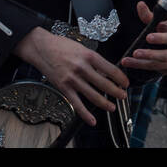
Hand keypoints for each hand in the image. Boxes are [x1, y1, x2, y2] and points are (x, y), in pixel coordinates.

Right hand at [14, 27, 128, 127]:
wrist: (41, 47)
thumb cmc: (61, 46)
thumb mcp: (81, 48)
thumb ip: (93, 60)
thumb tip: (106, 71)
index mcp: (88, 55)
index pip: (110, 69)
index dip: (120, 78)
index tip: (125, 83)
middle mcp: (81, 68)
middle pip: (104, 84)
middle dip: (116, 92)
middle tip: (122, 96)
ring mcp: (72, 79)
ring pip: (93, 95)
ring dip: (105, 103)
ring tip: (112, 107)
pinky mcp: (64, 87)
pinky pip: (77, 103)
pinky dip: (85, 114)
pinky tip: (92, 120)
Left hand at [119, 1, 166, 74]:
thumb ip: (153, 16)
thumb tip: (140, 5)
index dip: (161, 38)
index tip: (148, 37)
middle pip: (166, 56)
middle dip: (150, 55)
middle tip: (136, 53)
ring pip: (160, 66)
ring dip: (142, 64)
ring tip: (128, 61)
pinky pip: (158, 71)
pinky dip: (145, 68)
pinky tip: (134, 64)